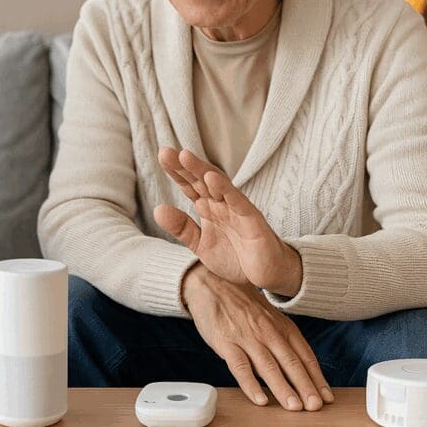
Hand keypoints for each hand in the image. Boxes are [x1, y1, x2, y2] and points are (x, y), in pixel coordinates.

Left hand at [156, 147, 301, 294]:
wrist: (269, 275)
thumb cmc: (237, 258)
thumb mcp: (201, 244)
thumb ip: (182, 228)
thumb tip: (157, 209)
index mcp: (209, 208)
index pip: (190, 186)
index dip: (176, 172)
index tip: (162, 157)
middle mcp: (222, 204)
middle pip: (201, 180)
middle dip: (184, 166)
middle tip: (165, 152)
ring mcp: (237, 209)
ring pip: (218, 185)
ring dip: (202, 170)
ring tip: (185, 156)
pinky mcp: (252, 219)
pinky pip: (238, 201)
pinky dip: (225, 189)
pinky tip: (212, 178)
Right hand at [182, 264, 333, 410]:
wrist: (212, 283)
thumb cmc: (242, 304)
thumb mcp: (269, 317)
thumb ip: (283, 340)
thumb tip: (298, 369)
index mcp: (282, 326)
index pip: (305, 355)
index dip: (317, 377)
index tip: (327, 397)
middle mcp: (268, 332)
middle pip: (291, 362)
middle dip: (305, 386)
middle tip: (315, 407)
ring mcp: (247, 337)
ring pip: (269, 366)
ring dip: (283, 388)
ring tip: (294, 407)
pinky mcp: (226, 342)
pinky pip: (240, 366)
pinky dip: (250, 384)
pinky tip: (259, 399)